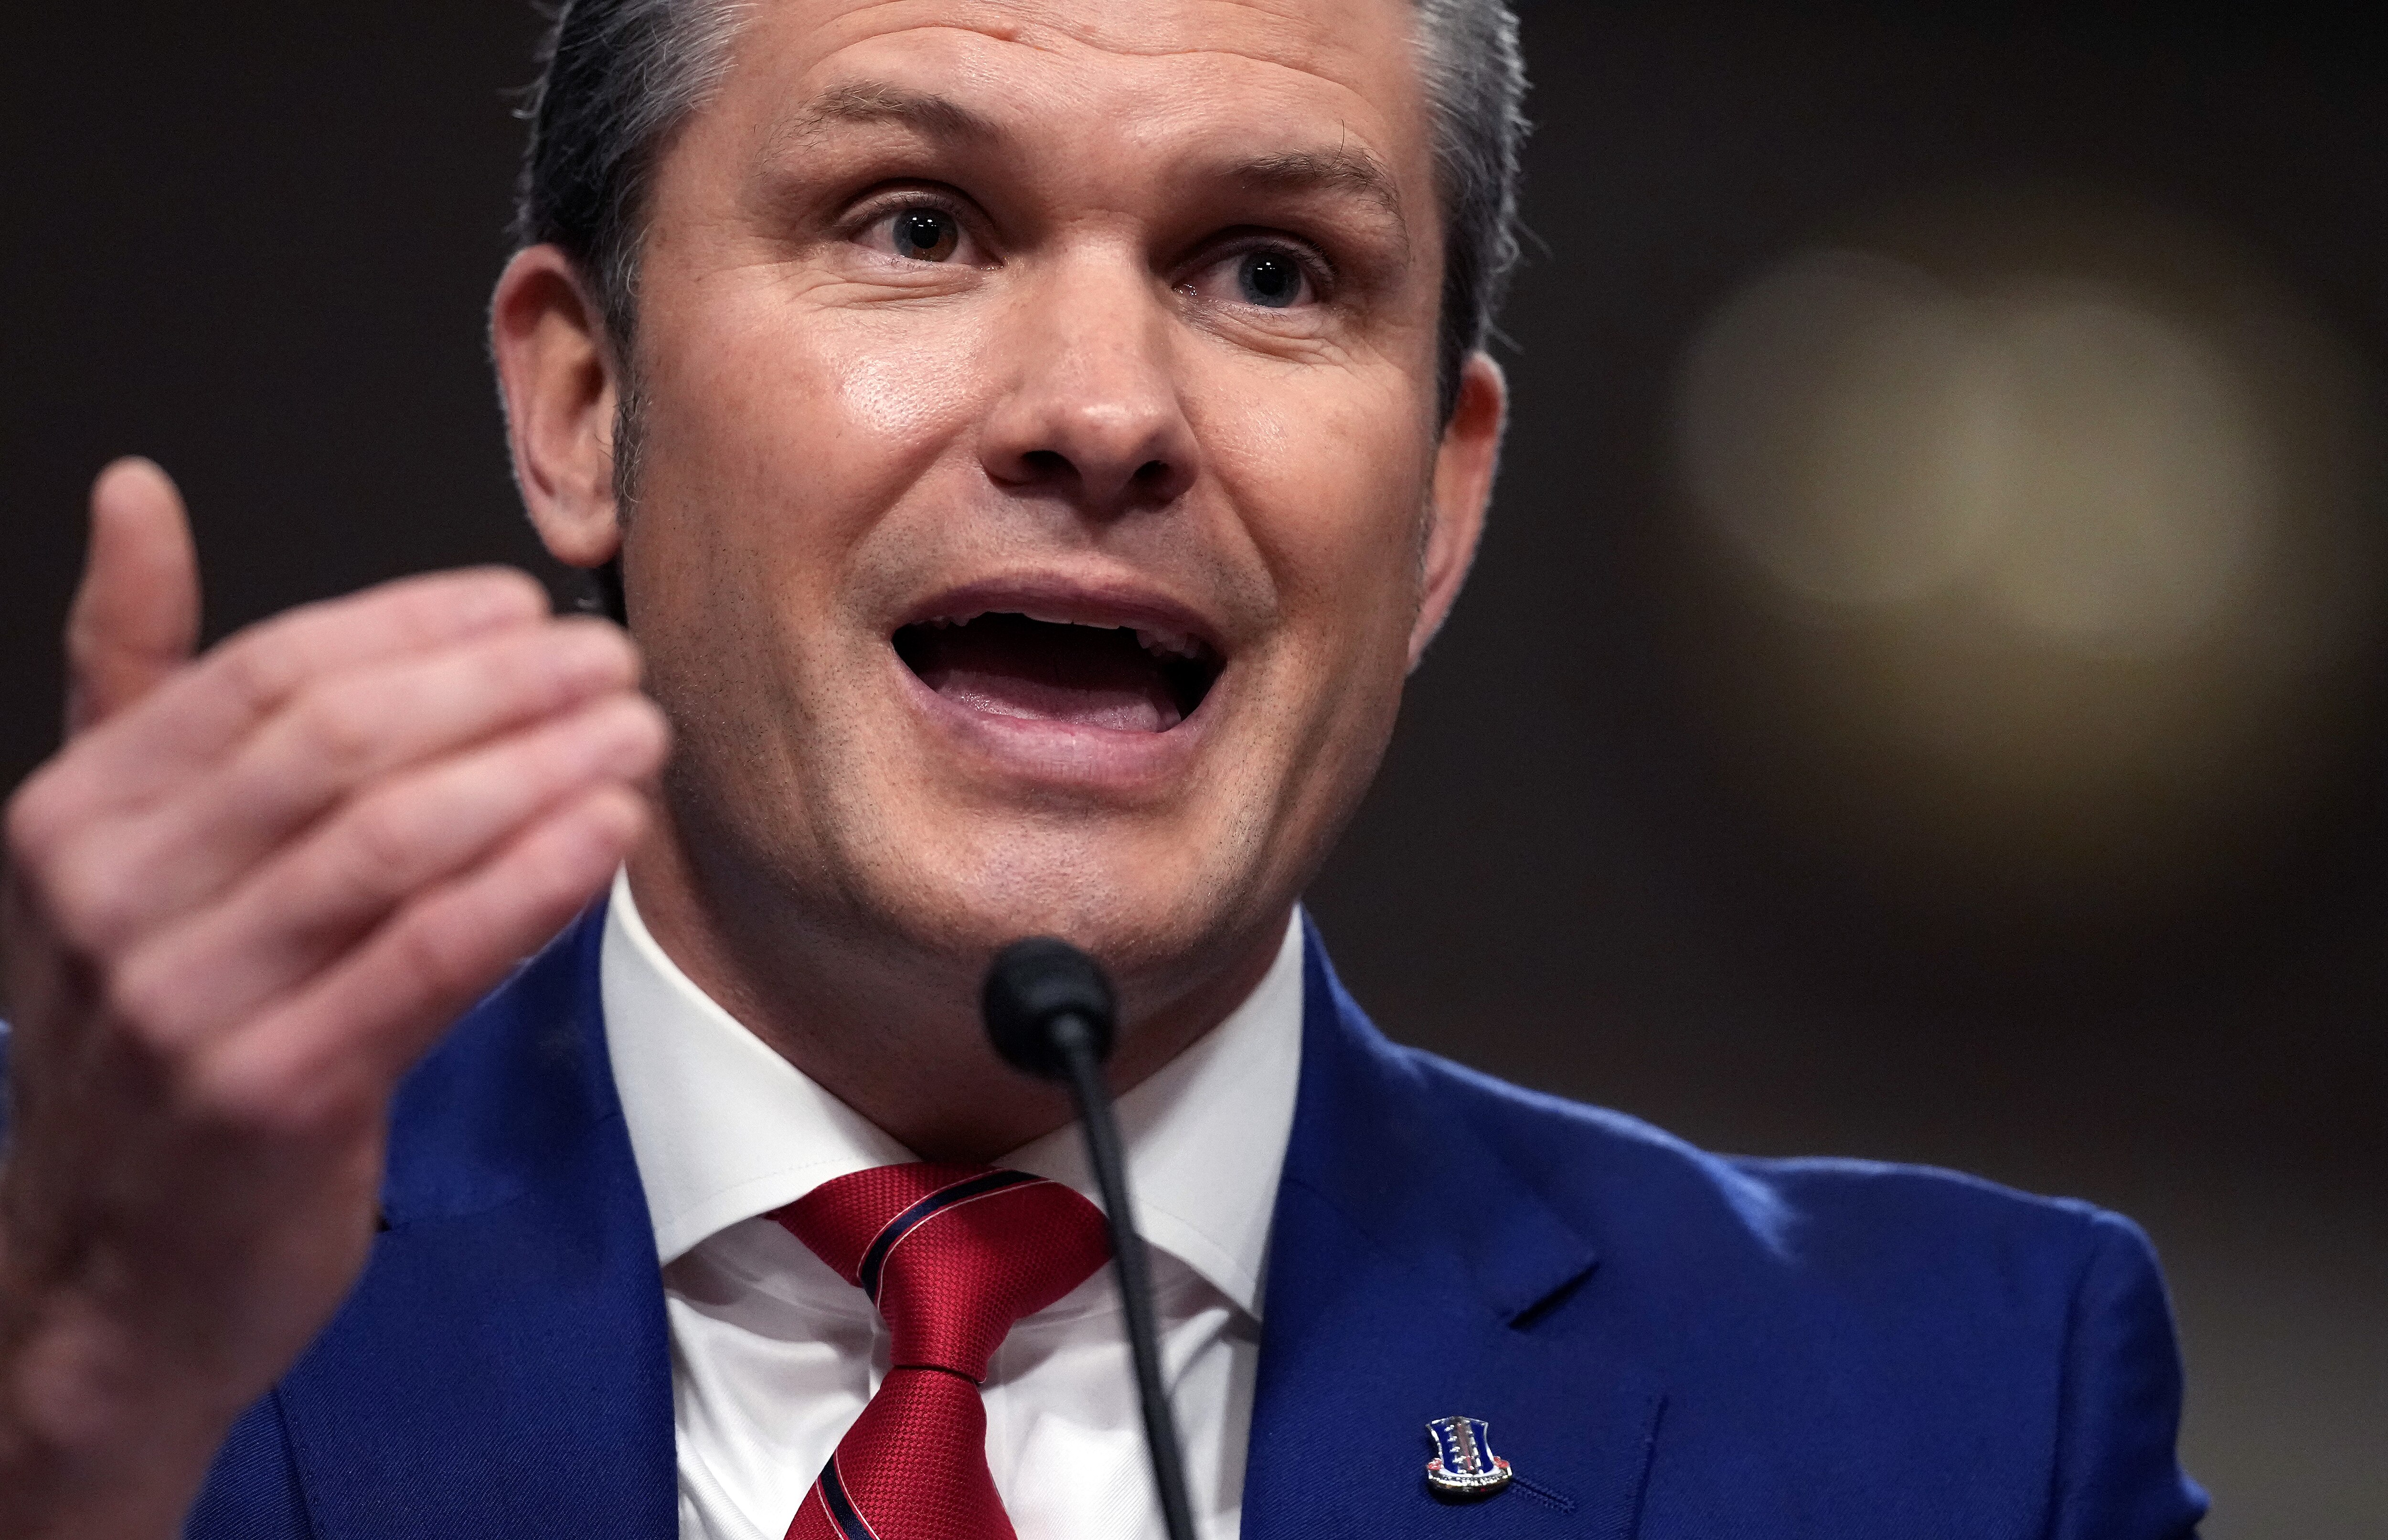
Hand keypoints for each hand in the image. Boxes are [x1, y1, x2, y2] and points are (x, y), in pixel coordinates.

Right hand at [0, 461, 667, 1538]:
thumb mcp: (106, 856)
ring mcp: (187, 1003)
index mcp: (76, 815)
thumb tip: (135, 492)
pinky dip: (529, 882)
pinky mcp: (273, 1095)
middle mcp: (115, 900)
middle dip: (499, 690)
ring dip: (538, 772)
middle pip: (341, 744)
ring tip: (636, 735)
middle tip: (613, 663)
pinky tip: (608, 832)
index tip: (524, 607)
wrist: (112, 1275)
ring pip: (395, 841)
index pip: (269, 674)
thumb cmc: (149, 1043)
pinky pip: (429, 959)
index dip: (413, 625)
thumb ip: (131, 675)